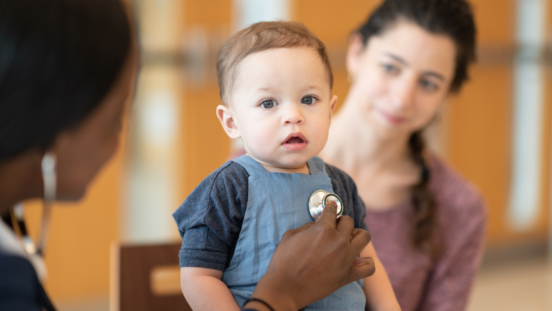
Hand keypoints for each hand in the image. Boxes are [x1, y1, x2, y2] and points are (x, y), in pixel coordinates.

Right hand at [245, 202, 374, 310]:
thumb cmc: (283, 262)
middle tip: (335, 226)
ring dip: (357, 234)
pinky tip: (359, 259)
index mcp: (323, 229)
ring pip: (364, 237)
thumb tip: (316, 225)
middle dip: (341, 221)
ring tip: (350, 238)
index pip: (332, 211)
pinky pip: (368, 267)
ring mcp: (345, 259)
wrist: (285, 288)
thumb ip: (307, 227)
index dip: (330, 207)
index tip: (330, 207)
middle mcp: (338, 242)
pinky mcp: (348, 275)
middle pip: (349, 222)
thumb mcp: (290, 236)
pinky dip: (367, 262)